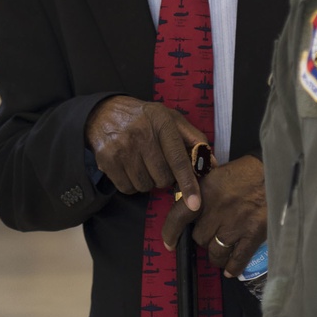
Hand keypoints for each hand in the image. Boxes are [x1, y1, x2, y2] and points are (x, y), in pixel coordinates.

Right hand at [84, 96, 208, 206]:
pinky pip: (128, 188)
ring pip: (145, 186)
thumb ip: (193, 139)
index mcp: (161, 122)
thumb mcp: (170, 118)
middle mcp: (141, 134)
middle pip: (163, 178)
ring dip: (147, 181)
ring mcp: (123, 148)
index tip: (195, 204)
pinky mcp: (108, 160)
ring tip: (142, 162)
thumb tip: (212, 163)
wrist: (104, 113)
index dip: (188, 183)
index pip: (178, 159)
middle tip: (158, 162)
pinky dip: (131, 184)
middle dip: (164, 177)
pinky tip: (129, 167)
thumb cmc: (145, 118)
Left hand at [161, 154, 266, 277]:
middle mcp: (217, 210)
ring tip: (220, 249)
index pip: (180, 215)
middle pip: (199, 238)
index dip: (171, 232)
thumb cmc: (245, 172)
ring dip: (215, 253)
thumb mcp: (217, 174)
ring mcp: (235, 225)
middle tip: (211, 232)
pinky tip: (230, 269)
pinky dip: (232, 267)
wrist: (275, 173)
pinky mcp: (252, 235)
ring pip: (215, 252)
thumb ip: (202, 191)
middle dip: (203, 237)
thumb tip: (188, 207)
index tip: (169, 243)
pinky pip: (237, 260)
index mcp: (206, 191)